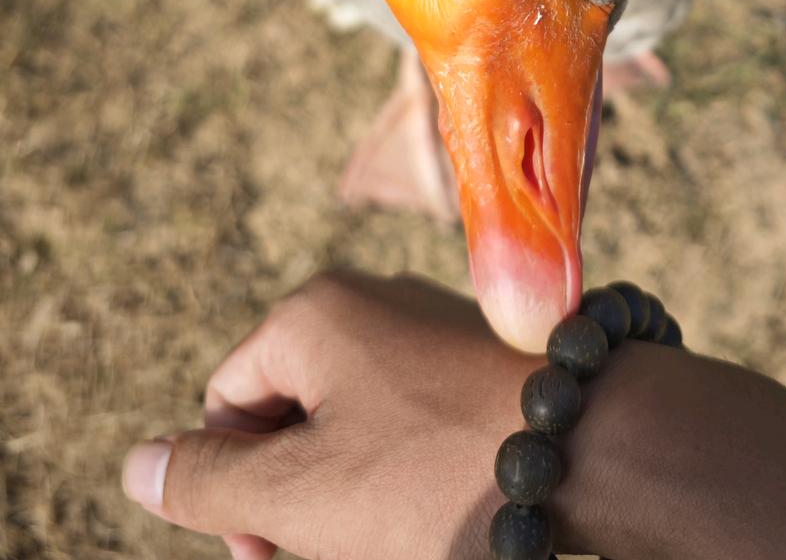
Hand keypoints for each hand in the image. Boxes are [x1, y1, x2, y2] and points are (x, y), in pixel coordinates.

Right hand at [121, 271, 543, 559]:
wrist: (596, 447)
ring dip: (353, 494)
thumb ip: (208, 479)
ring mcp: (430, 326)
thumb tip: (136, 463)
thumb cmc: (439, 471)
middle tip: (333, 554)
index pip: (226, 403)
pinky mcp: (477, 357)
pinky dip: (408, 471)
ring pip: (357, 424)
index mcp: (313, 314)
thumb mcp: (302, 492)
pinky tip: (439, 513)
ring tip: (393, 537)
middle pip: (293, 414)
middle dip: (297, 497)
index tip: (275, 555)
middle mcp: (371, 302)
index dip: (233, 490)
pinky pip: (414, 418)